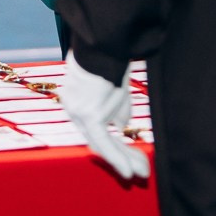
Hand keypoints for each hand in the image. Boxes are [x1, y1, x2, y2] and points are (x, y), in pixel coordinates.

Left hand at [57, 56, 149, 181]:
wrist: (103, 41)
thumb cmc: (111, 55)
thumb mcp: (116, 84)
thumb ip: (117, 106)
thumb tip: (121, 126)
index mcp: (76, 99)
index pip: (93, 129)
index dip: (112, 145)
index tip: (128, 157)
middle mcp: (73, 108)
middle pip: (97, 141)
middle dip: (121, 157)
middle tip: (140, 172)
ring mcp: (79, 113)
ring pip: (103, 144)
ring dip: (124, 160)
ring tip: (142, 173)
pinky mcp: (89, 115)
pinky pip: (105, 142)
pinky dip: (118, 158)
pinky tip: (130, 171)